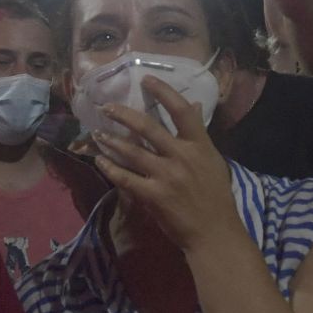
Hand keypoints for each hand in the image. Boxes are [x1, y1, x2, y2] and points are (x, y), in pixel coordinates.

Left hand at [90, 76, 241, 253]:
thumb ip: (199, 133)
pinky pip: (125, 178)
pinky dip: (110, 168)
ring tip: (97, 133)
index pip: (181, 110)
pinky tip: (99, 160)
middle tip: (106, 107)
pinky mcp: (153, 196)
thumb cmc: (215, 196)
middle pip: (148, 127)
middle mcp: (182, 156)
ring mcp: (166, 176)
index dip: (164, 92)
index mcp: (199, 145)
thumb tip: (194, 104)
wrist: (214, 233)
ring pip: (132, 151)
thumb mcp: (212, 160)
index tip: (147, 80)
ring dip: (111, 140)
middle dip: (124, 115)